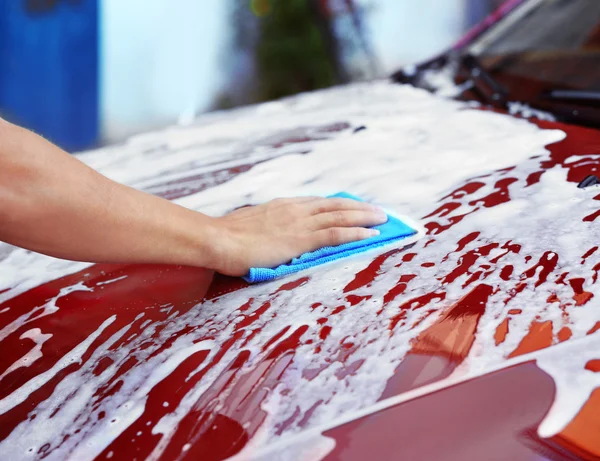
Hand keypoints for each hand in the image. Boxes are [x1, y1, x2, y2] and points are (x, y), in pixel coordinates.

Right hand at [212, 197, 387, 275]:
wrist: (218, 240)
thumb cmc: (227, 238)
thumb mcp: (250, 227)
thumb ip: (266, 228)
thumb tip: (270, 234)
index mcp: (283, 206)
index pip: (319, 203)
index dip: (339, 205)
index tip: (353, 207)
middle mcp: (296, 209)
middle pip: (335, 205)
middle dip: (359, 208)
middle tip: (378, 211)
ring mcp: (300, 223)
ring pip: (341, 216)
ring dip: (365, 217)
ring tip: (383, 219)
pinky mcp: (301, 239)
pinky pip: (336, 233)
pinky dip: (356, 232)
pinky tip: (371, 234)